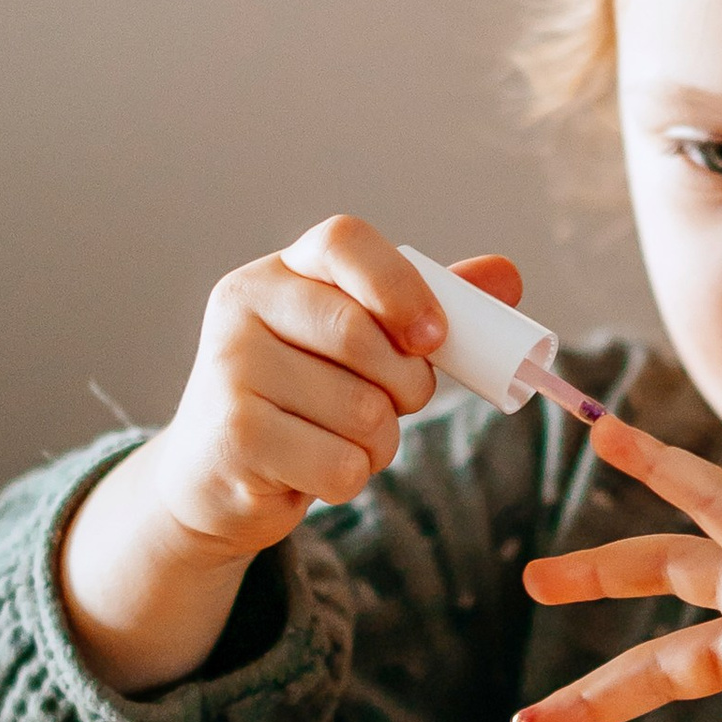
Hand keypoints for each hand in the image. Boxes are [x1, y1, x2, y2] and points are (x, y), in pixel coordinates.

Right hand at [135, 219, 523, 567]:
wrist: (214, 476)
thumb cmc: (300, 398)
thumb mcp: (353, 344)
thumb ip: (424, 307)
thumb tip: (507, 275)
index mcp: (276, 274)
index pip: (344, 242)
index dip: (402, 286)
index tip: (435, 337)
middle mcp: (243, 310)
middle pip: (363, 337)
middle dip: (407, 384)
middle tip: (394, 403)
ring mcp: (229, 374)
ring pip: (362, 412)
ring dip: (381, 442)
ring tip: (344, 440)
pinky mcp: (235, 441)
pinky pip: (341, 466)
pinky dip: (351, 478)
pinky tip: (315, 471)